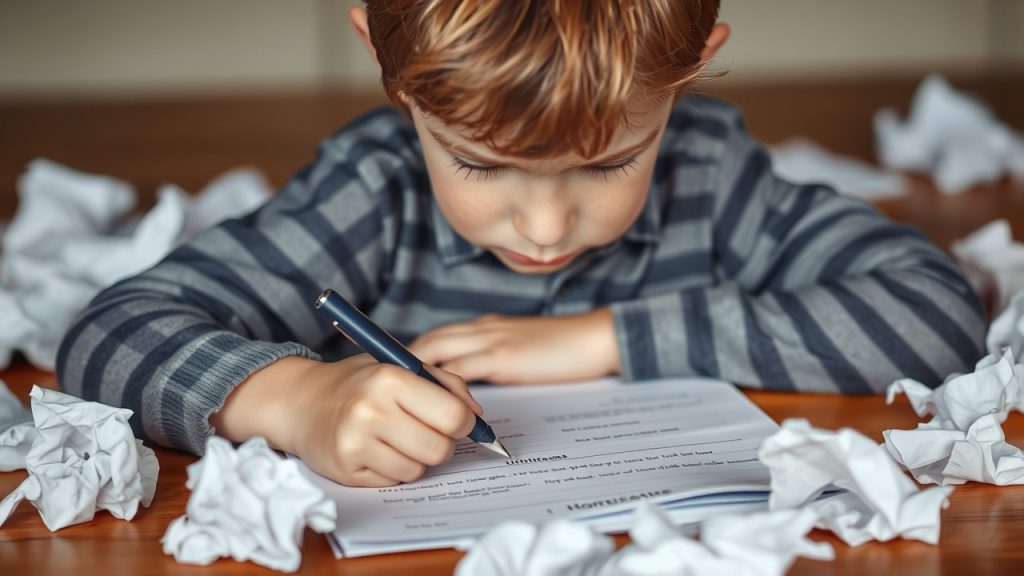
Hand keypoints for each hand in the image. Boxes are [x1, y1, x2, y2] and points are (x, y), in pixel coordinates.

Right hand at [211, 355, 481, 486]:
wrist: (302, 402)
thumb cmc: (360, 382)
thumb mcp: (401, 366)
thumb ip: (445, 383)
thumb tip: (478, 415)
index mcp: (390, 378)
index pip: (453, 416)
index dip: (464, 422)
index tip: (458, 420)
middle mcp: (370, 410)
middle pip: (439, 449)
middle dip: (441, 443)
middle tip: (426, 430)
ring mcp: (355, 443)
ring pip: (418, 470)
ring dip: (416, 458)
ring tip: (396, 438)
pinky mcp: (345, 470)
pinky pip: (394, 481)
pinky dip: (393, 469)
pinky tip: (376, 450)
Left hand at [409, 308, 619, 384]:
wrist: (594, 337)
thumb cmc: (561, 347)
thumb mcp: (517, 348)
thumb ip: (492, 359)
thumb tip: (468, 386)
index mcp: (483, 326)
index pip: (435, 337)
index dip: (411, 357)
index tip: (396, 380)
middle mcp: (480, 328)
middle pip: (426, 342)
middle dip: (403, 366)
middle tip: (390, 395)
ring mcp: (490, 340)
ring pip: (435, 353)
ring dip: (418, 378)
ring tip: (404, 404)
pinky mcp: (503, 357)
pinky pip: (461, 373)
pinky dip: (445, 390)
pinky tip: (439, 410)